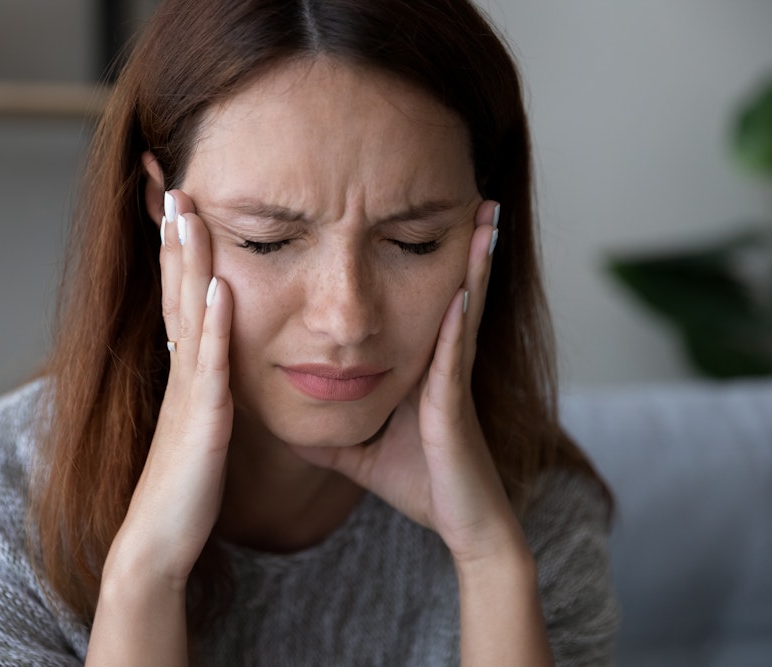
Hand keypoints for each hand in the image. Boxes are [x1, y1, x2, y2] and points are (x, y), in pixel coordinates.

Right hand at [102, 189, 233, 587]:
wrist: (157, 542)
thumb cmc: (183, 487)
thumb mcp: (198, 424)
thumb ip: (207, 387)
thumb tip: (219, 356)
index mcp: (184, 369)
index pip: (179, 292)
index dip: (177, 245)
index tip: (177, 197)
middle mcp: (181, 370)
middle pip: (175, 288)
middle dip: (174, 232)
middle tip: (171, 177)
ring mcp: (188, 392)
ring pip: (187, 313)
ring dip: (188, 260)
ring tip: (189, 209)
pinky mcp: (202, 421)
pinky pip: (209, 365)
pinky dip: (211, 324)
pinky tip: (218, 287)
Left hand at [289, 202, 524, 564]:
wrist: (460, 521)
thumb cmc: (416, 479)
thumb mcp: (357, 446)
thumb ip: (326, 428)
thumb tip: (286, 421)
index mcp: (416, 363)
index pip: (410, 299)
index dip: (413, 257)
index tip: (412, 212)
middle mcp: (438, 360)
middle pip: (446, 287)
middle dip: (459, 242)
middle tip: (474, 192)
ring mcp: (448, 378)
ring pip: (461, 307)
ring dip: (474, 263)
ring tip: (485, 218)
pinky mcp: (450, 404)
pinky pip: (452, 357)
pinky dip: (458, 322)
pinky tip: (462, 290)